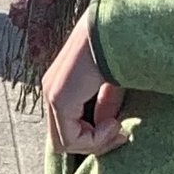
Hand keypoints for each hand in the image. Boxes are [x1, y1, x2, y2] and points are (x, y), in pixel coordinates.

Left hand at [42, 7, 128, 157]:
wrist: (117, 29)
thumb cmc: (121, 50)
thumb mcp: (113, 85)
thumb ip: (105, 105)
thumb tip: (105, 126)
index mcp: (62, 87)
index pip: (68, 128)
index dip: (95, 138)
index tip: (121, 131)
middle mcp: (51, 91)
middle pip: (64, 139)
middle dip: (95, 144)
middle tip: (121, 135)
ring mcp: (52, 95)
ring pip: (65, 143)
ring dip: (96, 143)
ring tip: (117, 128)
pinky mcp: (59, 99)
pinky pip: (70, 139)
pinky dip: (94, 139)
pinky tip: (113, 124)